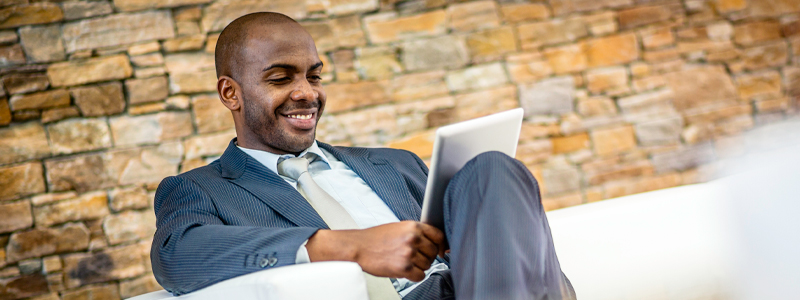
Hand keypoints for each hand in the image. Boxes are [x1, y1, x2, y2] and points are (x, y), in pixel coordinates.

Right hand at [306, 221, 445, 280]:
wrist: (358, 247)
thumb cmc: (375, 238)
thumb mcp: (399, 227)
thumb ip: (415, 232)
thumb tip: (432, 241)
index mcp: (413, 226)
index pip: (438, 235)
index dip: (441, 245)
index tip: (440, 251)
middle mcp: (413, 238)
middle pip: (433, 252)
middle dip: (426, 257)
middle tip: (414, 258)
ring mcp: (408, 253)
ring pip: (427, 265)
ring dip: (418, 267)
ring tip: (404, 262)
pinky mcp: (403, 267)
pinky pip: (420, 276)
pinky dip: (414, 276)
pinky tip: (405, 271)